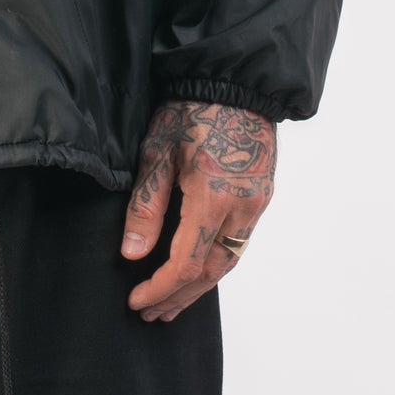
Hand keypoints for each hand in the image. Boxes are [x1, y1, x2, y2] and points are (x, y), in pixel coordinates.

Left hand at [121, 99, 275, 322]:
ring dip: (199, 286)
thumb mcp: (157, 152)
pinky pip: (239, 242)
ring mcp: (257, 204)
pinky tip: (197, 269)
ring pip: (229, 261)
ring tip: (171, 302)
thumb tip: (132, 255)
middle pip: (210, 271)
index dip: (160, 288)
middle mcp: (242, 207)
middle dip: (178, 296)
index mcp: (212, 196)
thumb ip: (146, 206)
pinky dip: (216, 263)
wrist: (234, 81)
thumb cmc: (190, 109)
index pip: (185, 263)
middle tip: (150, 313)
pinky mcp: (262, 196)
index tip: (136, 300)